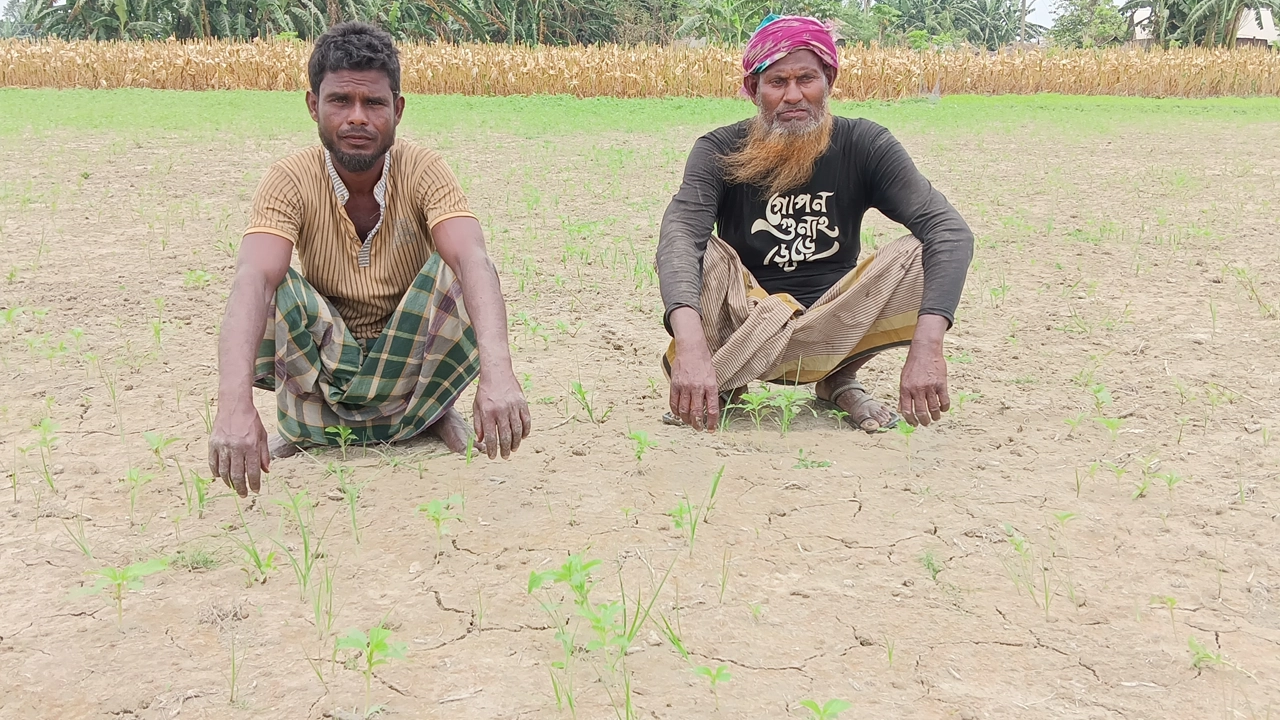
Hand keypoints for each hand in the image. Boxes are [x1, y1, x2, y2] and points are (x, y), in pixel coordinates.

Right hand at [208, 399, 269, 496]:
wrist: (234, 406)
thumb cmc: (251, 421)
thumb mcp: (263, 436)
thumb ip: (264, 454)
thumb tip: (266, 472)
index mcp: (251, 446)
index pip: (253, 471)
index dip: (254, 483)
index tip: (255, 491)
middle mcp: (236, 447)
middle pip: (237, 474)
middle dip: (241, 487)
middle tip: (243, 494)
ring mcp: (223, 446)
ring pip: (224, 471)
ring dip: (229, 482)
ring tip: (233, 487)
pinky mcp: (213, 443)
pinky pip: (213, 463)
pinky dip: (216, 472)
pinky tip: (221, 477)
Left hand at [473, 371, 530, 459]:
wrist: (497, 373)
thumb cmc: (485, 391)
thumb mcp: (477, 406)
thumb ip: (478, 424)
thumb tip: (481, 440)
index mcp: (488, 413)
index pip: (491, 436)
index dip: (492, 449)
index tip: (492, 456)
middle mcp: (501, 411)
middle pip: (505, 436)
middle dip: (505, 449)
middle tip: (505, 456)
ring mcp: (513, 407)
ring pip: (517, 430)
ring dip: (516, 443)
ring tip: (513, 449)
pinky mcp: (522, 403)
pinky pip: (526, 421)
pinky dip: (525, 431)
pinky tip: (522, 437)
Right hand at [668, 307, 719, 431]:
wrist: (691, 348)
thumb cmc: (704, 363)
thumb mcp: (713, 377)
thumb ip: (711, 393)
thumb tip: (710, 409)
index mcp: (710, 386)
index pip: (712, 409)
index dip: (712, 422)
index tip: (712, 429)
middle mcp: (697, 387)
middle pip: (696, 413)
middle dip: (698, 424)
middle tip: (699, 428)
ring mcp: (684, 386)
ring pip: (684, 410)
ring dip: (687, 420)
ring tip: (689, 423)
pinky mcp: (674, 384)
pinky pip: (673, 403)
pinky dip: (676, 411)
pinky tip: (679, 414)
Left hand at [898, 316, 950, 426]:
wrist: (925, 351)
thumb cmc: (913, 365)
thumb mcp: (903, 379)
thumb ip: (902, 395)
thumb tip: (901, 410)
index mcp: (905, 389)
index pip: (907, 410)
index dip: (910, 420)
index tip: (914, 424)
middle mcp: (917, 389)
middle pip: (921, 412)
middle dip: (924, 421)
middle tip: (925, 423)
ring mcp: (930, 387)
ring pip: (933, 408)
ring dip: (935, 416)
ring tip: (935, 418)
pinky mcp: (941, 384)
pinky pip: (944, 401)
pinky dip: (944, 408)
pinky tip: (943, 409)